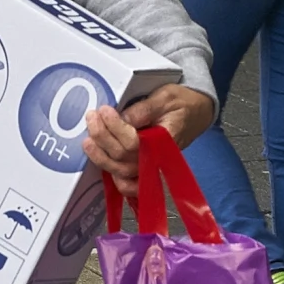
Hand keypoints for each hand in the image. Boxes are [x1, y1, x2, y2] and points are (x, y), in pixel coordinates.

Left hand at [81, 82, 215, 194]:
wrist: (196, 113)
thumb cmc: (182, 104)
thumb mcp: (165, 97)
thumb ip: (144, 109)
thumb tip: (121, 119)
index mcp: (164, 141)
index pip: (133, 143)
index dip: (115, 128)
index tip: (104, 110)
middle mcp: (157, 160)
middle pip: (122, 158)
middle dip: (102, 137)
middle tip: (92, 116)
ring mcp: (150, 168)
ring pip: (120, 172)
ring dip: (100, 156)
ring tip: (88, 138)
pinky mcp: (144, 170)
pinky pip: (128, 185)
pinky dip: (114, 179)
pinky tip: (100, 161)